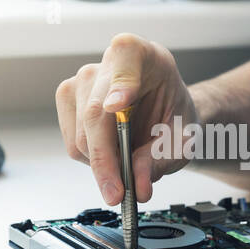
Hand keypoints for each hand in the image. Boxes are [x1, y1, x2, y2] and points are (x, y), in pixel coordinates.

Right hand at [55, 33, 198, 205]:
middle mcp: (109, 62)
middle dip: (106, 160)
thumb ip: (162, 159)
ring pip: (80, 136)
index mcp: (144, 55)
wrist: (165, 111)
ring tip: (127, 166)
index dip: (120, 83)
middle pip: (95, 114)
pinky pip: (72, 144)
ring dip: (102, 164)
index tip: (117, 106)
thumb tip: (137, 184)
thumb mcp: (182, 139)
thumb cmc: (174, 115)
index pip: (127, 58)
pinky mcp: (67, 99)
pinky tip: (113, 153)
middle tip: (119, 193)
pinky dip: (92, 160)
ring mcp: (82, 80)